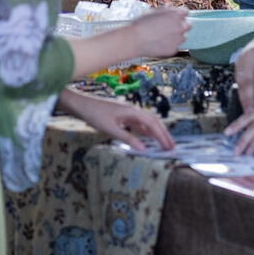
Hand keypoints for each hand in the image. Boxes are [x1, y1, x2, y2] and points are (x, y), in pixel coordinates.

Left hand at [60, 89, 174, 150]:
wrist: (81, 105)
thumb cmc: (94, 115)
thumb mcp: (110, 129)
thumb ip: (128, 139)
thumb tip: (144, 149)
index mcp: (132, 112)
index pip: (152, 124)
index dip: (162, 136)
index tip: (169, 147)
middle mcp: (133, 111)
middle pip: (153, 122)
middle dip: (163, 134)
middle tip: (171, 147)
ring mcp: (128, 113)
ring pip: (147, 122)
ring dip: (156, 132)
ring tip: (163, 143)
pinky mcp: (122, 116)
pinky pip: (138, 123)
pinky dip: (145, 131)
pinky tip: (147, 137)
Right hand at [129, 7, 189, 57]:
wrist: (134, 40)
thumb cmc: (141, 23)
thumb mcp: (153, 11)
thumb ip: (164, 10)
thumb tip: (170, 7)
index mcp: (176, 14)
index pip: (186, 12)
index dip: (179, 14)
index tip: (174, 17)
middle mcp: (181, 26)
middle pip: (188, 25)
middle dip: (181, 25)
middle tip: (171, 27)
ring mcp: (178, 39)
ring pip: (183, 37)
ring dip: (176, 36)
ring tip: (162, 36)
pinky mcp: (174, 50)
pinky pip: (175, 46)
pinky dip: (169, 45)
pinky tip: (158, 43)